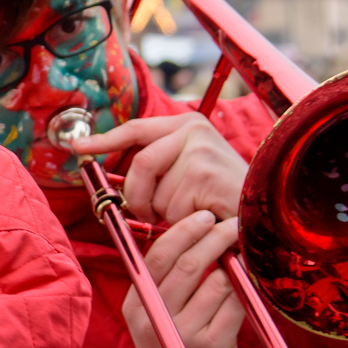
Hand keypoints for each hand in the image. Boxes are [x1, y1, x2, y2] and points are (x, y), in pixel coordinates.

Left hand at [70, 113, 246, 223]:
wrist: (268, 212)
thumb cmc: (223, 197)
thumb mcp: (189, 171)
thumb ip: (157, 165)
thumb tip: (103, 166)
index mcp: (187, 124)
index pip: (136, 129)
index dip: (104, 140)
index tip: (79, 149)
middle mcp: (193, 130)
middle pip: (138, 165)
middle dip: (139, 197)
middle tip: (154, 214)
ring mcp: (200, 150)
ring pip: (154, 192)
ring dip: (165, 214)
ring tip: (191, 213)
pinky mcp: (204, 175)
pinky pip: (171, 208)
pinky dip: (180, 223)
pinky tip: (203, 218)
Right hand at [124, 211, 244, 347]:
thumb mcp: (157, 317)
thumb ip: (166, 283)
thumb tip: (194, 232)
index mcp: (137, 305)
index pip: (157, 257)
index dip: (183, 231)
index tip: (205, 216)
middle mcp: (156, 318)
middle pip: (187, 264)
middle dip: (214, 236)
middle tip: (232, 223)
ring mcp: (183, 333)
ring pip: (215, 281)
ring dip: (234, 261)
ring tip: (244, 250)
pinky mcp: (212, 346)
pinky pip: (235, 304)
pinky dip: (246, 288)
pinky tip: (251, 280)